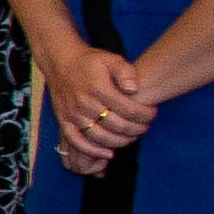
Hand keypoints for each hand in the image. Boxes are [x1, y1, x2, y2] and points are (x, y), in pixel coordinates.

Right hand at [46, 44, 157, 173]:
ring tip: (132, 137)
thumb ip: (126, 72)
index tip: (153, 113)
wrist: (60, 62)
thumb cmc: (89, 61)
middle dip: (137, 129)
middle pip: (117, 126)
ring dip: (121, 141)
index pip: (129, 109)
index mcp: (99, 88)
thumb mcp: (111, 59)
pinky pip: (77, 141)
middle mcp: (85, 103)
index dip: (145, 115)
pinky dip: (93, 151)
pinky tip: (108, 154)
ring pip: (100, 136)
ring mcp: (73, 114)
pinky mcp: (64, 121)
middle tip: (145, 126)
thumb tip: (134, 89)